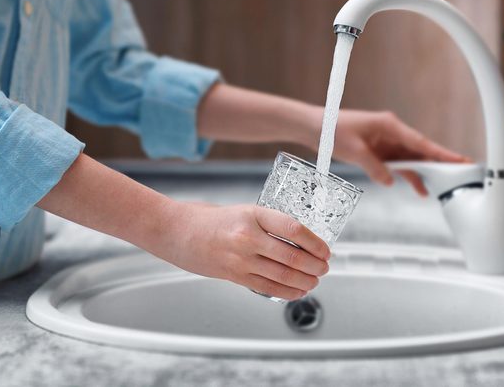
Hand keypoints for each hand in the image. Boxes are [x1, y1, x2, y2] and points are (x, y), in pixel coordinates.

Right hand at [155, 202, 330, 300]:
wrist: (177, 231)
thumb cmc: (213, 220)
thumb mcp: (245, 212)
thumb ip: (270, 224)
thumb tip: (302, 240)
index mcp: (254, 214)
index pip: (294, 229)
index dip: (315, 243)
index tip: (326, 249)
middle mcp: (248, 237)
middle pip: (292, 256)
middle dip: (315, 266)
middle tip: (324, 267)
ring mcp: (240, 259)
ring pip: (283, 275)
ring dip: (305, 281)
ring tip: (315, 280)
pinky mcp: (234, 276)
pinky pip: (267, 288)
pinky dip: (288, 292)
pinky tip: (298, 291)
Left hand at [331, 110, 468, 195]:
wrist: (315, 127)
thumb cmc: (332, 131)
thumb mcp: (354, 151)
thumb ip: (374, 167)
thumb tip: (389, 181)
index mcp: (390, 125)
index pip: (420, 142)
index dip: (441, 153)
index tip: (459, 159)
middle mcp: (392, 132)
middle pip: (421, 150)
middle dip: (441, 161)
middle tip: (463, 170)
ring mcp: (387, 142)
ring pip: (412, 159)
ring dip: (424, 172)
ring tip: (443, 186)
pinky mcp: (380, 151)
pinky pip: (399, 165)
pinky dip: (408, 175)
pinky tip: (419, 188)